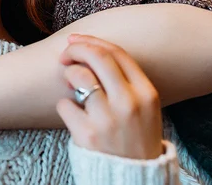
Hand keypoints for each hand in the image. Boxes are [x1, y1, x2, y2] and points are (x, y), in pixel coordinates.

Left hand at [56, 34, 163, 159]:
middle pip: (96, 56)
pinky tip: (74, 116)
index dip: (91, 41)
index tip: (76, 40)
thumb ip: (124, 80)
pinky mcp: (88, 134)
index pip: (116, 52)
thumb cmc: (134, 137)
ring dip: (69, 76)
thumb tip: (88, 48)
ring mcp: (109, 119)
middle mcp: (130, 103)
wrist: (134, 179)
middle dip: (75, 49)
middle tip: (65, 55)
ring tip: (72, 87)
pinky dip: (65, 107)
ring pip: (78, 76)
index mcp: (147, 93)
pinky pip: (65, 104)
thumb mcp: (144, 108)